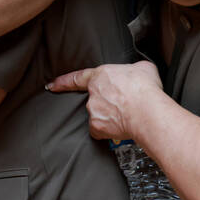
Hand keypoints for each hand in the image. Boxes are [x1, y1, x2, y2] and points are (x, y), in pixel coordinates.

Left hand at [48, 60, 162, 140]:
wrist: (147, 110)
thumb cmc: (145, 89)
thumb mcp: (143, 68)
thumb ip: (133, 69)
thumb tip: (137, 73)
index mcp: (101, 76)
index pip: (77, 78)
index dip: (63, 82)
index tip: (52, 85)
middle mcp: (93, 93)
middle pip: (96, 99)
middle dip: (108, 103)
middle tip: (124, 104)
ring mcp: (93, 110)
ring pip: (98, 115)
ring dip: (110, 116)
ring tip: (127, 115)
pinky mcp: (97, 127)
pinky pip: (100, 130)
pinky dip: (108, 131)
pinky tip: (120, 127)